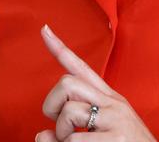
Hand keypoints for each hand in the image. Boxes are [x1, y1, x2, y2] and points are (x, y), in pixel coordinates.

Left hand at [35, 24, 155, 141]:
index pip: (82, 68)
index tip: (43, 29)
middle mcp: (114, 104)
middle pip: (67, 83)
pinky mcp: (117, 139)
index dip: (59, 49)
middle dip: (52, 105)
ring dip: (63, 137)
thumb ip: (70, 132)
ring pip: (68, 114)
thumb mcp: (101, 135)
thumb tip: (41, 136)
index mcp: (110, 100)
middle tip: (60, 128)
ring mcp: (117, 120)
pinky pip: (76, 141)